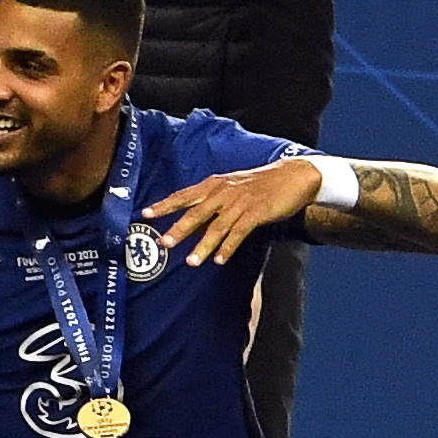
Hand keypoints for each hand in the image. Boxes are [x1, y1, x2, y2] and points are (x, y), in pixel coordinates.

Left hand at [143, 152, 324, 263]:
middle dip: (179, 228)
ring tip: (191, 262)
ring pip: (217, 227)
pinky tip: (220, 260)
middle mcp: (223, 192)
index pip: (183, 195)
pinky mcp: (257, 212)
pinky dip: (229, 247)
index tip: (144, 214)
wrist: (293, 175)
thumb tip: (191, 220)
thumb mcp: (231, 187)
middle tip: (164, 243)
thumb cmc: (260, 184)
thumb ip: (212, 201)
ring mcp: (240, 202)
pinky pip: (239, 232)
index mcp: (214, 184)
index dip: (164, 204)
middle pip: (196, 212)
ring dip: (203, 245)